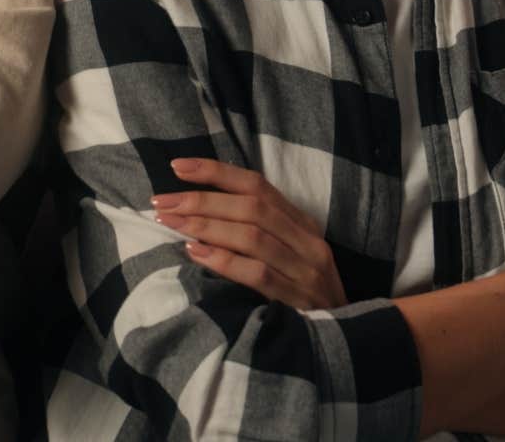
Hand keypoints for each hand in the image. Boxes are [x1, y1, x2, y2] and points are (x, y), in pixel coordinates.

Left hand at [152, 158, 345, 310]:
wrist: (341, 338)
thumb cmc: (302, 293)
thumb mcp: (288, 254)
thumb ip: (256, 230)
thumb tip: (198, 209)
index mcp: (302, 223)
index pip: (257, 186)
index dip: (216, 172)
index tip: (178, 166)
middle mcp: (307, 241)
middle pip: (251, 207)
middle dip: (202, 200)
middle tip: (162, 201)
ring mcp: (305, 271)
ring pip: (252, 236)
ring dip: (205, 226)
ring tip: (171, 223)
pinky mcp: (298, 300)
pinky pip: (258, 274)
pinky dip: (225, 261)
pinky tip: (196, 254)